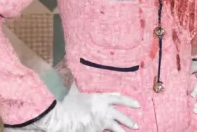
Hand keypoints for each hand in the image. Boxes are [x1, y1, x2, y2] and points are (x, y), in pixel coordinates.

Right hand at [7, 83, 140, 131]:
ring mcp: (99, 122)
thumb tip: (74, 70)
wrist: (58, 114)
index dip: (129, 101)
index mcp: (100, 98)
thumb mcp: (74, 89)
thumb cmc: (66, 100)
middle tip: (135, 125)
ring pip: (116, 128)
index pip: (119, 99)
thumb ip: (78, 83)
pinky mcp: (94, 131)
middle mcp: (103, 111)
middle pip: (120, 116)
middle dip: (129, 121)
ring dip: (122, 131)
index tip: (137, 105)